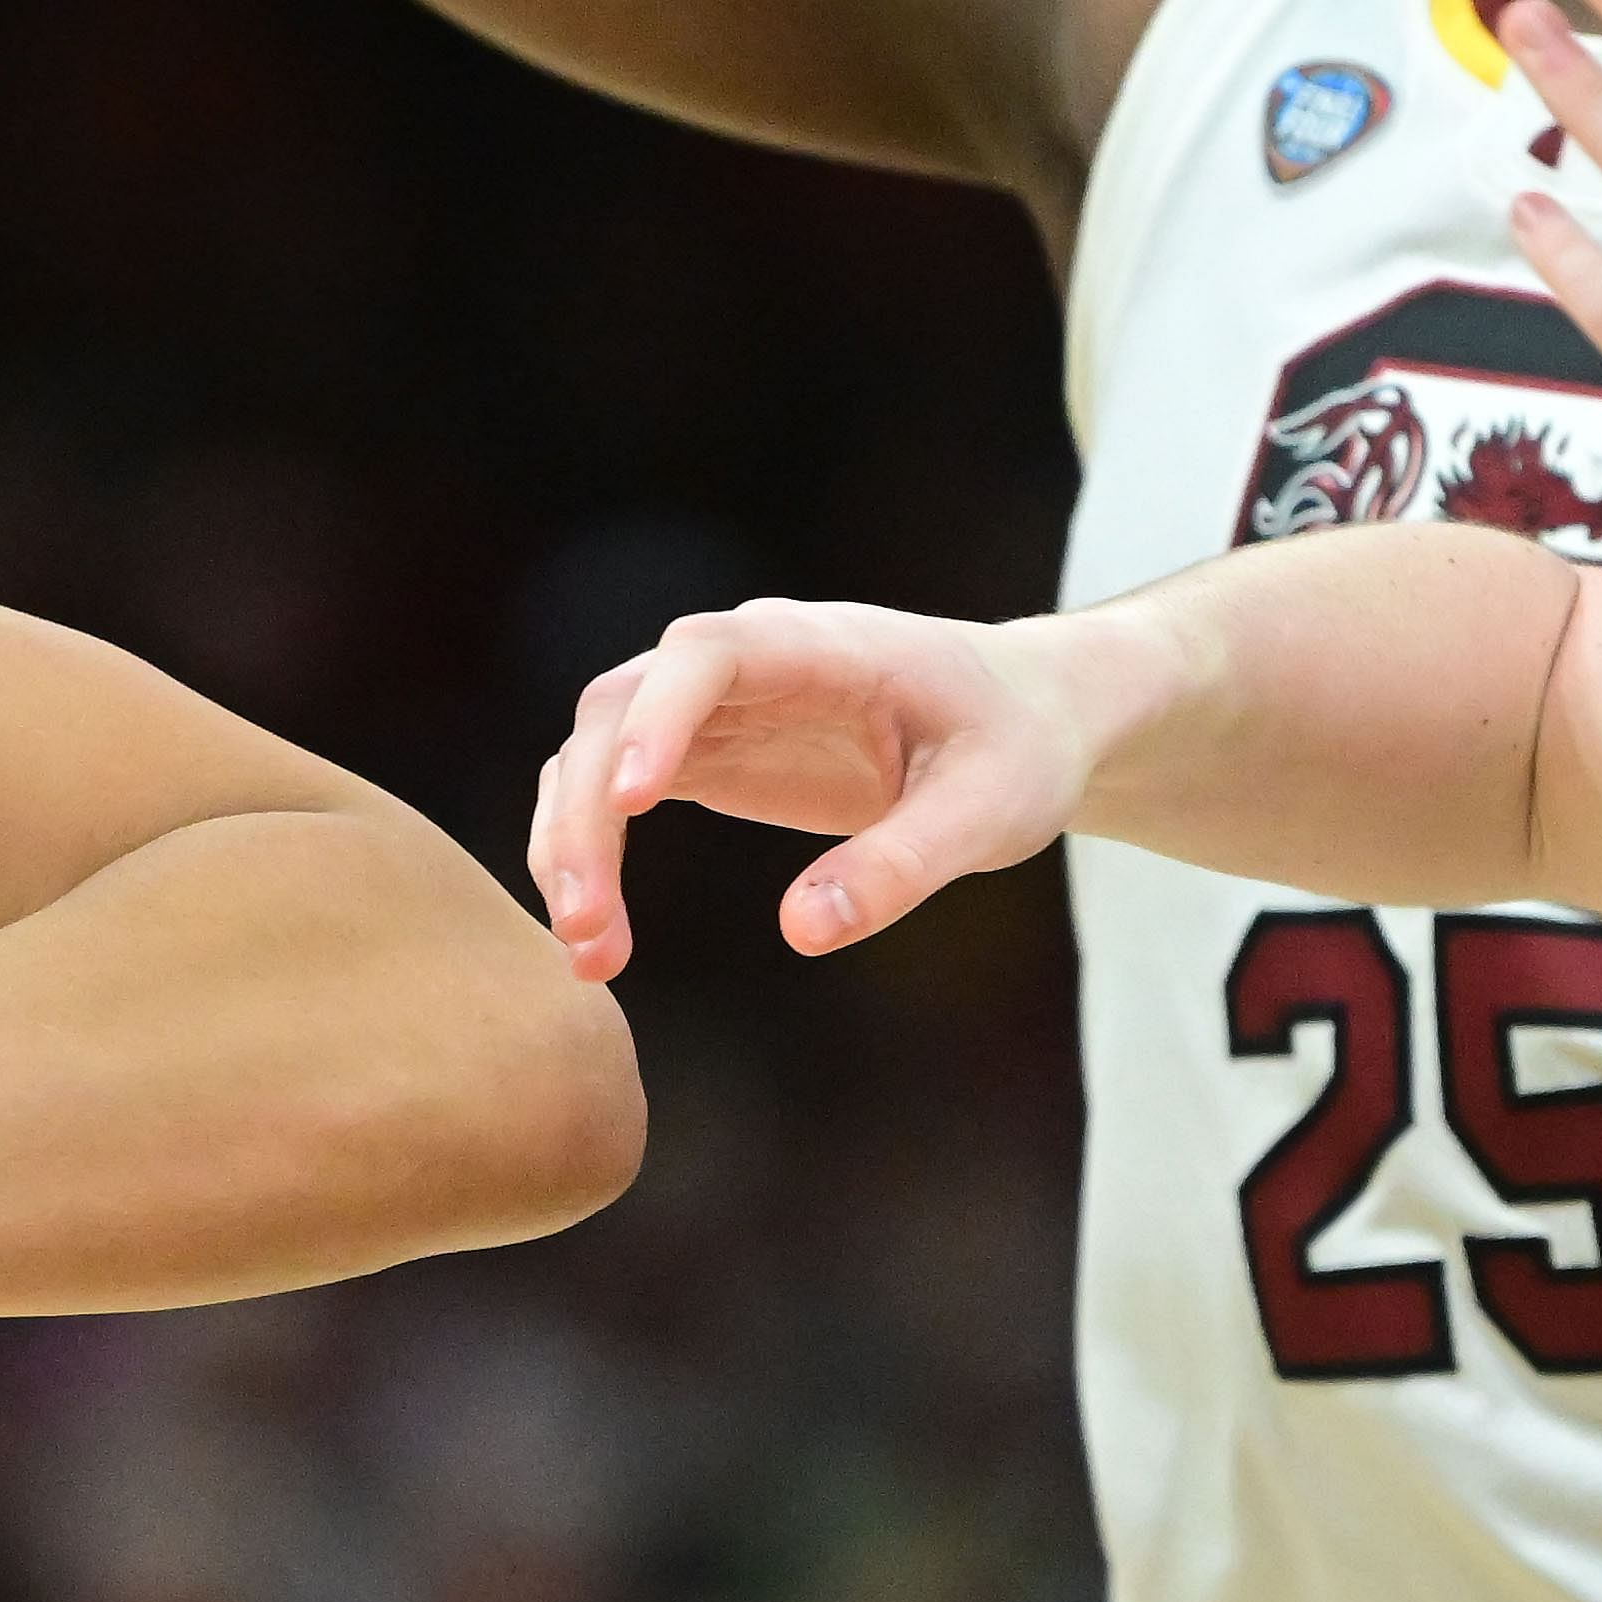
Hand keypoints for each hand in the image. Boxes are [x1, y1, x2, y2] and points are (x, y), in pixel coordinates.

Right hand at [529, 603, 1112, 975]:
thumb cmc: (1018, 747)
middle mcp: (749, 662)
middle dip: (588, 811)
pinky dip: (590, 853)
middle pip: (622, 706)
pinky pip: (614, 790)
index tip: (634, 799)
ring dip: (572, 842)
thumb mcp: (990, 811)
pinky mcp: (706, 754)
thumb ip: (902, 866)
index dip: (659, 718)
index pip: (709, 655)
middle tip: (590, 926)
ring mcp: (715, 706)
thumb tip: (801, 931)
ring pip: (598, 750)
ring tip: (590, 954)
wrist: (1030, 719)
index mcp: (822, 647)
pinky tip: (598, 934)